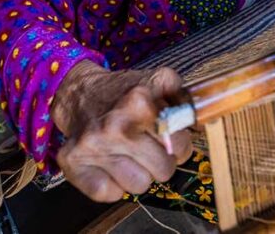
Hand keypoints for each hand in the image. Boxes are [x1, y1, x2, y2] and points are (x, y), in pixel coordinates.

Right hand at [52, 61, 191, 201]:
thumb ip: (186, 98)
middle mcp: (116, 125)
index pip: (181, 145)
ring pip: (139, 186)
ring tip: (130, 154)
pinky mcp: (74, 163)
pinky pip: (109, 194)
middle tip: (150, 146)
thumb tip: (201, 122)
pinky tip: (111, 164)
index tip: (171, 137)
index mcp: (140, 101)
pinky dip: (113, 184)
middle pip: (164, 170)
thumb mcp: (160, 81)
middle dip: (162, 160)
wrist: (81, 93)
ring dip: (139, 173)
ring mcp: (93, 146)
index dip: (180, 143)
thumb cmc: (127, 92)